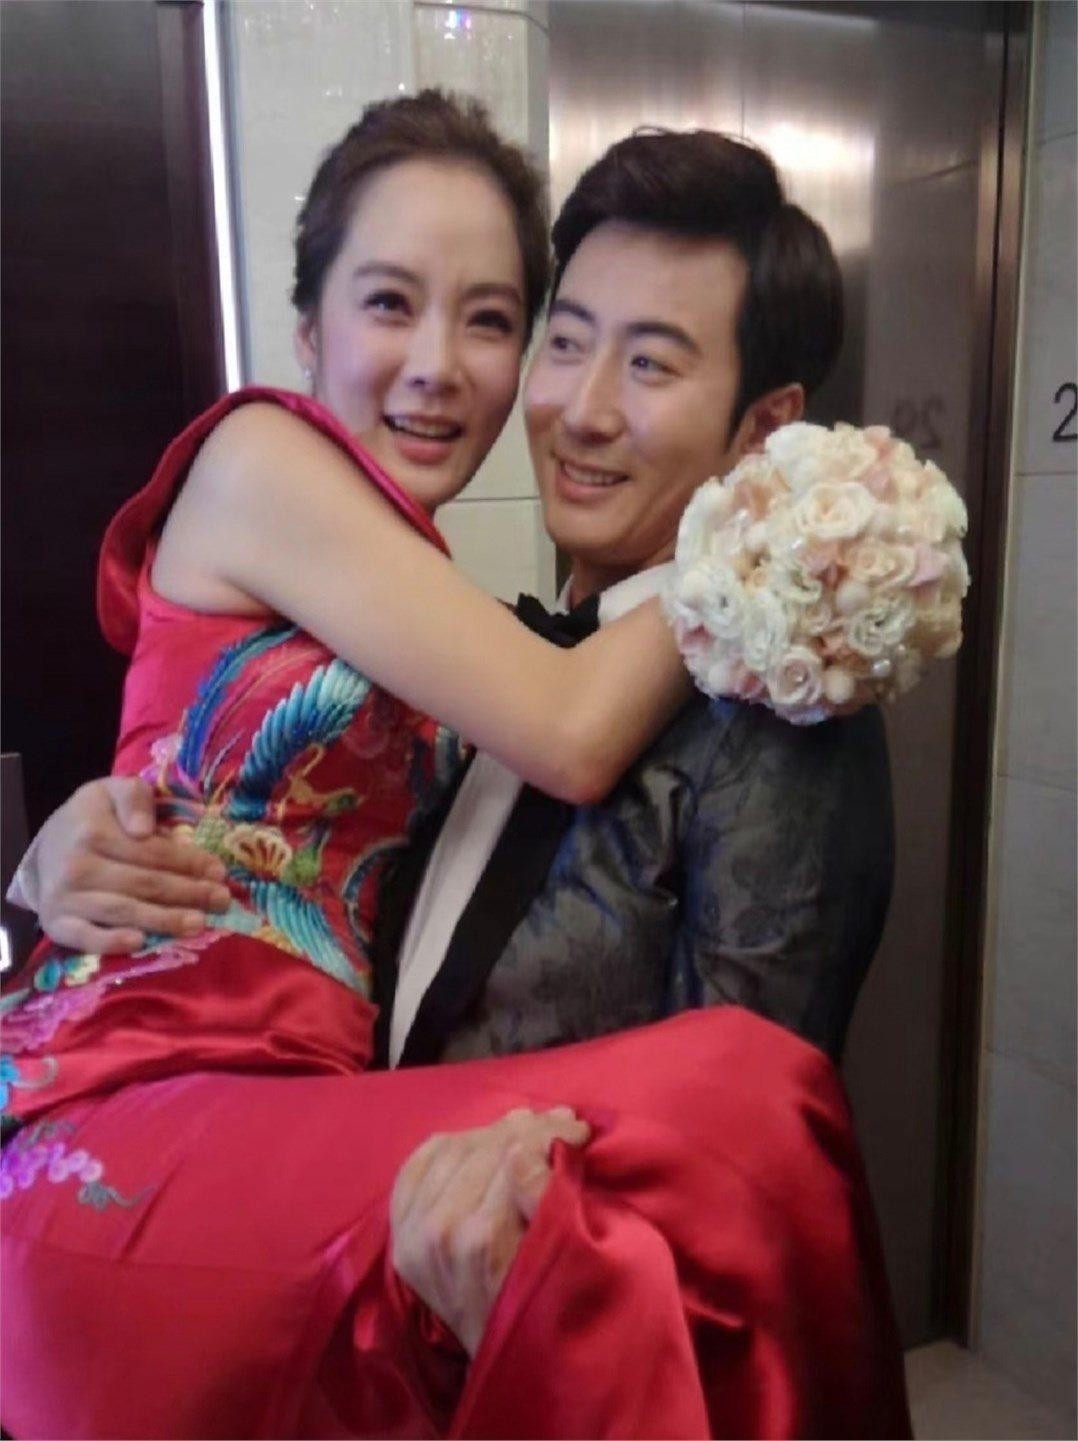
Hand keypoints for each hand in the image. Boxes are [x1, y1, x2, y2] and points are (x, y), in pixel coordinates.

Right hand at [27, 777, 230, 952]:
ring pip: (123, 911)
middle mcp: (77, 866)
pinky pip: (85, 937)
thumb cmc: (90, 820)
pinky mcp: (57, 924)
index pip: (151, 852)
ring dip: (164, 920)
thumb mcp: (110, 791)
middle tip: (221, 901)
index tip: (219, 872)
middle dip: (188, 893)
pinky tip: (140, 943)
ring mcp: (65, 898)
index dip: (189, 863)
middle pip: (144, 883)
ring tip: (198, 924)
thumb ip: (133, 797)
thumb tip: (143, 827)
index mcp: (94, 831)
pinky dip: (111, 942)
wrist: (43, 852)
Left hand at [390, 1106, 588, 1356]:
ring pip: (452, 1147)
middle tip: (562, 1119)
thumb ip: (546, 1197)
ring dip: (493, 1131)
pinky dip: (449, 1145)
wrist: (499, 1359)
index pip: (513, 1156)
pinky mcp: (400, 1231)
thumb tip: (533, 1142)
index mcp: (482, 1239)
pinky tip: (477, 1141)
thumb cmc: (544, 1309)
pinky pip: (418, 1163)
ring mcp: (412, 1231)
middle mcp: (438, 1231)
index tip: (580, 1128)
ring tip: (527, 1125)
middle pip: (483, 1148)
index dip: (550, 1134)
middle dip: (528, 1127)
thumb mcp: (561, 1261)